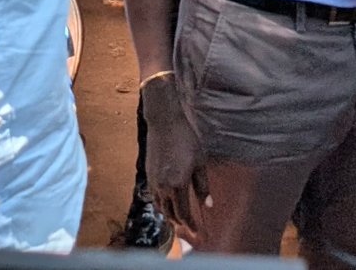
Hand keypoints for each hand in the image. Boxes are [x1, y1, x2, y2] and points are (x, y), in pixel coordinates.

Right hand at [141, 75, 208, 234]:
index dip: (191, 225)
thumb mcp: (200, 162)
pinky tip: (168, 201)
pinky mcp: (148, 174)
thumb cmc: (186, 139)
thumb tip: (208, 206)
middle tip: (189, 228)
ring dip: (169, 215)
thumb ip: (203, 186)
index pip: (184, 213)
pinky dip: (161, 204)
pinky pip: (154, 196)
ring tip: (178, 218)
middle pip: (170, 214)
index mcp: (178, 184)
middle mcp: (163, 186)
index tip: (197, 232)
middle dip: (180, 223)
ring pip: (160, 207)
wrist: (164, 122)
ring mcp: (153, 181)